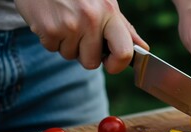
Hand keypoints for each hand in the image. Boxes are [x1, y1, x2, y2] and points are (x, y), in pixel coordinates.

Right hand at [14, 0, 148, 73]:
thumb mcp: (105, 2)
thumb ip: (123, 27)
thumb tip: (143, 49)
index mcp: (109, 12)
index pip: (124, 53)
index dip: (117, 65)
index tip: (110, 63)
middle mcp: (91, 19)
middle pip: (92, 63)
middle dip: (86, 54)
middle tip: (81, 34)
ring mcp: (68, 25)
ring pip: (71, 56)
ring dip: (67, 44)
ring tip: (65, 21)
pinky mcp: (48, 29)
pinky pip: (53, 49)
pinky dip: (52, 39)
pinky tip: (53, 20)